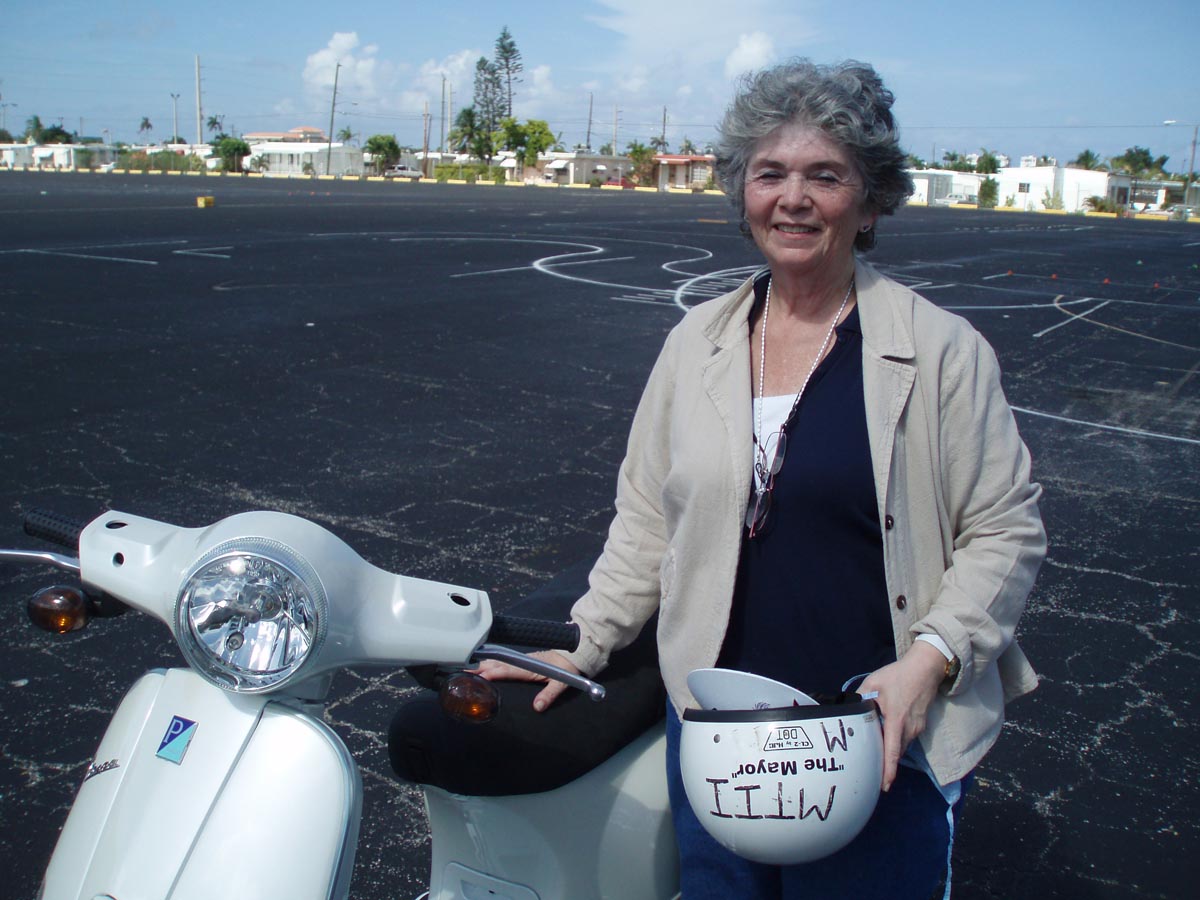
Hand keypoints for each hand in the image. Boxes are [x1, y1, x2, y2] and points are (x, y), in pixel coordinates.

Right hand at [473, 651, 580, 712]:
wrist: (573, 655)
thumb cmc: (567, 669)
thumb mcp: (561, 684)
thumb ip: (549, 695)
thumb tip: (537, 707)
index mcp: (528, 668)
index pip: (507, 670)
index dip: (492, 673)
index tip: (478, 677)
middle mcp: (521, 662)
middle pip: (497, 665)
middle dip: (479, 668)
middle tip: (461, 671)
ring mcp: (520, 661)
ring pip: (497, 662)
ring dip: (481, 664)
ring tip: (465, 668)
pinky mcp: (520, 661)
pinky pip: (501, 662)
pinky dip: (488, 664)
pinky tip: (481, 666)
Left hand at [859, 641, 945, 790]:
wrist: (926, 668)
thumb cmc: (899, 675)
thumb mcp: (873, 683)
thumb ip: (859, 697)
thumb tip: (848, 707)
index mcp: (896, 720)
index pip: (892, 751)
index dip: (888, 770)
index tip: (885, 786)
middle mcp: (909, 728)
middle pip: (896, 752)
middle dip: (886, 765)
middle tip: (873, 776)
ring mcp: (917, 728)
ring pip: (901, 746)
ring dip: (891, 752)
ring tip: (876, 758)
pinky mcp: (920, 725)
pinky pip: (906, 738)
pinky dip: (896, 742)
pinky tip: (886, 738)